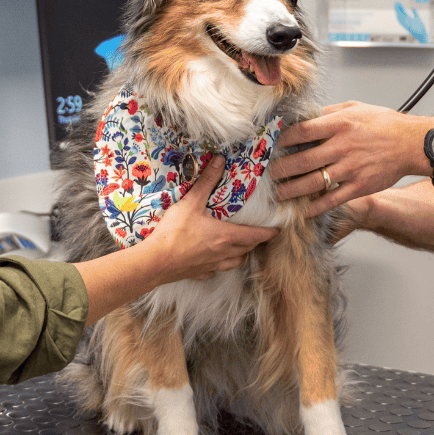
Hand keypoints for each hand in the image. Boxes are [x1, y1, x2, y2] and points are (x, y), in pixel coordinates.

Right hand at [145, 155, 277, 280]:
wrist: (156, 262)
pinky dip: (219, 265)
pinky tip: (213, 261)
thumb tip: (219, 161)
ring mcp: (212, 265)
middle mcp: (224, 253)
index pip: (256, 235)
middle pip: (248, 249)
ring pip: (235, 262)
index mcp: (226, 236)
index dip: (269, 232)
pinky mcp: (199, 273)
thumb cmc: (175, 232)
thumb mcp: (191, 202)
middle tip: (259, 234)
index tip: (278, 230)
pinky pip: (215, 270)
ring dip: (241, 254)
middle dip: (256, 241)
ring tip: (240, 247)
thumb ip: (207, 181)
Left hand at [273, 102, 432, 216]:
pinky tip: (303, 210)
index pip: (302, 132)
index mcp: (339, 124)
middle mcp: (342, 147)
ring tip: (278, 194)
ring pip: (314, 182)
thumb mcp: (354, 108)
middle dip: (280, 169)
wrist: (410, 143)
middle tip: (266, 175)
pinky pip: (333, 199)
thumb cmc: (383, 123)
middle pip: (302, 160)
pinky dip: (317, 206)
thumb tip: (305, 117)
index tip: (271, 145)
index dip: (283, 139)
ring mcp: (350, 168)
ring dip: (292, 190)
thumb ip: (329, 113)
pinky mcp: (359, 186)